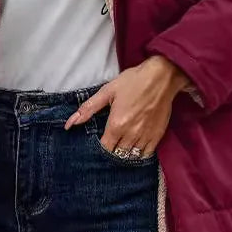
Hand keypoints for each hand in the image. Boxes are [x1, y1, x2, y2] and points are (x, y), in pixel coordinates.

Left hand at [64, 55, 190, 156]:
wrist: (162, 76)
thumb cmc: (133, 81)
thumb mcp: (107, 91)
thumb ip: (88, 109)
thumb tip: (69, 124)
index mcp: (116, 125)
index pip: (104, 148)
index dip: (101, 147)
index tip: (101, 141)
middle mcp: (130, 134)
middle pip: (117, 154)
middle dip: (112, 151)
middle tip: (111, 143)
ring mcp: (145, 136)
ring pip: (131, 156)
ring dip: (125, 152)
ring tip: (122, 145)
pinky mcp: (157, 135)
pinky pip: (146, 154)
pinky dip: (139, 153)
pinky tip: (135, 146)